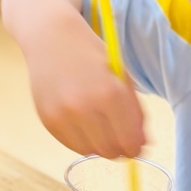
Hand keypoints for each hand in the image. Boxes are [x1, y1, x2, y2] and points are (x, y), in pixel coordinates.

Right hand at [24, 19, 144, 157]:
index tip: (138, 145)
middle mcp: (84, 107)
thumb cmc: (92, 56)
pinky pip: (71, 145)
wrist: (51, 38)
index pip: (130, 141)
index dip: (137, 147)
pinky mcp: (47, 120)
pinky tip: (85, 125)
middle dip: (120, 149)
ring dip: (100, 146)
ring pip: (90, 151)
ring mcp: (62, 116)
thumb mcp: (122, 77)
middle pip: (111, 151)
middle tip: (120, 138)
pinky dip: (82, 141)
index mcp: (109, 93)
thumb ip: (135, 113)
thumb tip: (142, 145)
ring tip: (102, 129)